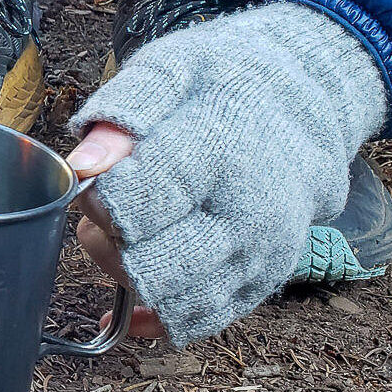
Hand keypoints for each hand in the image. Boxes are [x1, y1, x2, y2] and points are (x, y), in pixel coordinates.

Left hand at [63, 2, 385, 346]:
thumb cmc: (227, 84)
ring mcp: (258, 257)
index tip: (94, 176)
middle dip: (106, 239)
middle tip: (108, 206)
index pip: (133, 204)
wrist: (307, 106)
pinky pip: (196, 322)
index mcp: (220, 153)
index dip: (95, 198)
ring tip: (130, 230)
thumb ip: (124, 110)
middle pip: (145, 263)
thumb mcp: (173, 69)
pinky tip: (126, 300)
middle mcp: (247, 216)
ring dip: (125, 272)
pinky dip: (152, 316)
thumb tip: (85, 164)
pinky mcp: (259, 284)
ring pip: (166, 299)